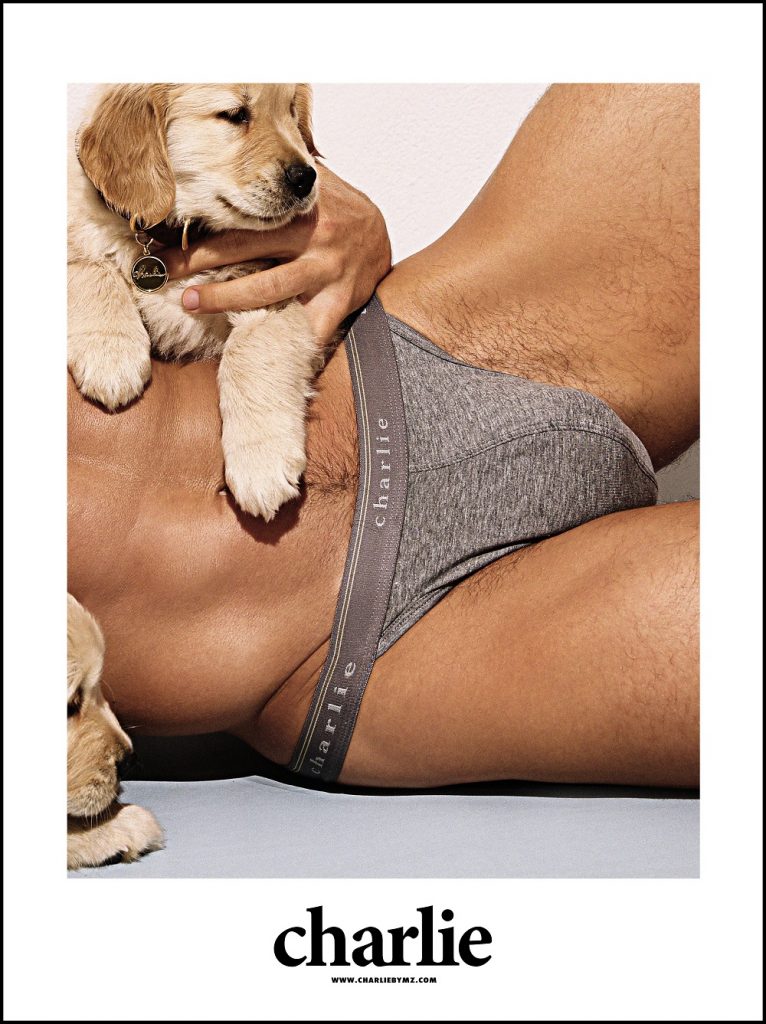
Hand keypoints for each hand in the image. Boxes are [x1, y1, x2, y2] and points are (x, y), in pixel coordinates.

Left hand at [163, 164, 391, 346]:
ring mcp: (327, 272)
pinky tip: (253, 352)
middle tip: (159, 270)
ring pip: (268, 289)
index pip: (241, 215)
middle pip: (245, 248)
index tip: (162, 234)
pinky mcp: (341, 302)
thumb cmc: (339, 208)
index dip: (202, 225)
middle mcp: (311, 237)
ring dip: (225, 298)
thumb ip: (276, 178)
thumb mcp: (310, 183)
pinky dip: (284, 341)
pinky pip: (309, 328)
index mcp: (299, 207)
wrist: (385, 237)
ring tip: (190, 302)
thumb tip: (241, 159)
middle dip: (197, 259)